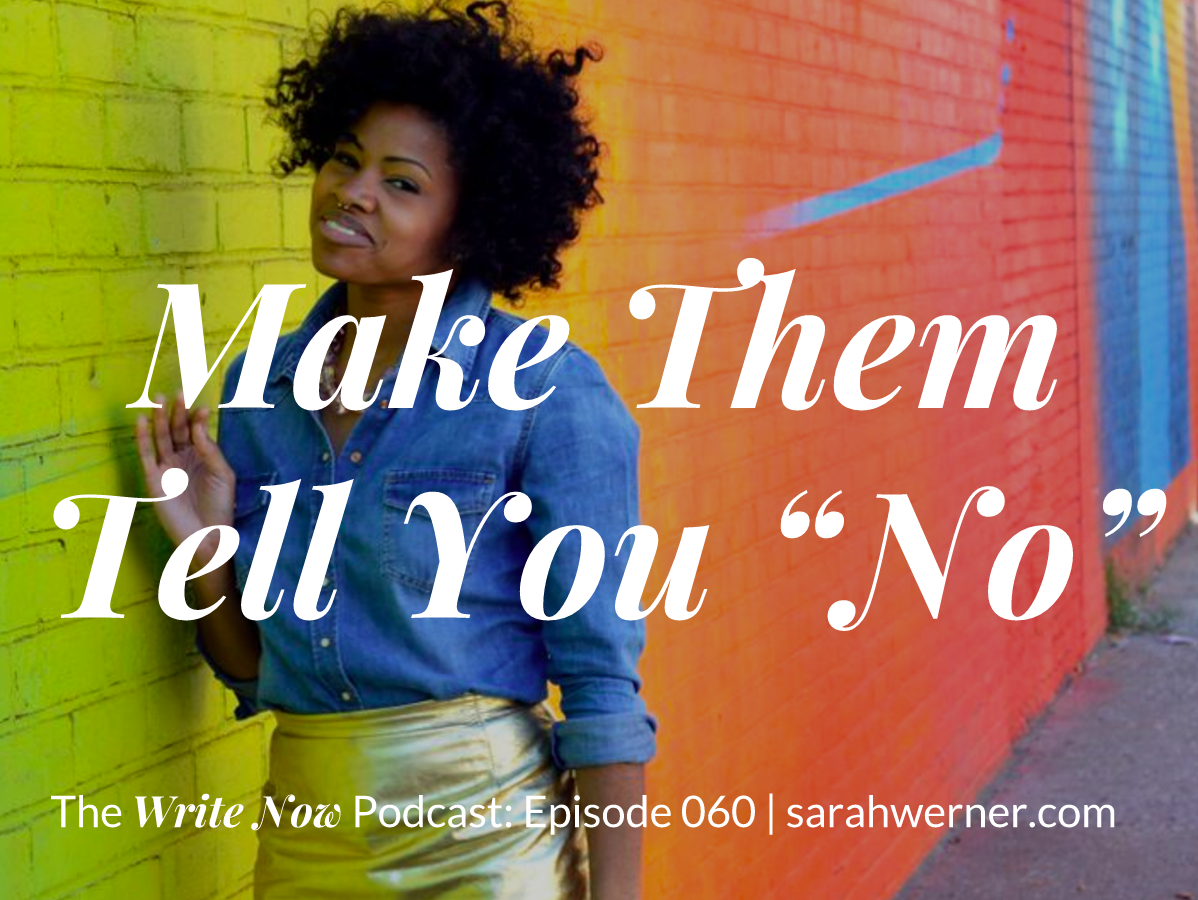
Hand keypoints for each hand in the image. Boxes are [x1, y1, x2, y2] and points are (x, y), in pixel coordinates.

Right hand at [136, 392, 235, 549]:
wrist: (207, 536)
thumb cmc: (220, 506)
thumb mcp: (222, 474)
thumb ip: (210, 449)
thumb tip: (197, 423)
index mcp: (202, 457)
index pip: (197, 431)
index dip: (197, 419)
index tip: (202, 407)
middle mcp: (183, 459)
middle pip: (177, 430)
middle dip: (177, 412)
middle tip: (178, 392)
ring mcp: (167, 468)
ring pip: (161, 438)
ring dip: (160, 418)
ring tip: (160, 398)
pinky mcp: (153, 479)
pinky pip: (146, 454)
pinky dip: (143, 437)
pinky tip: (143, 420)